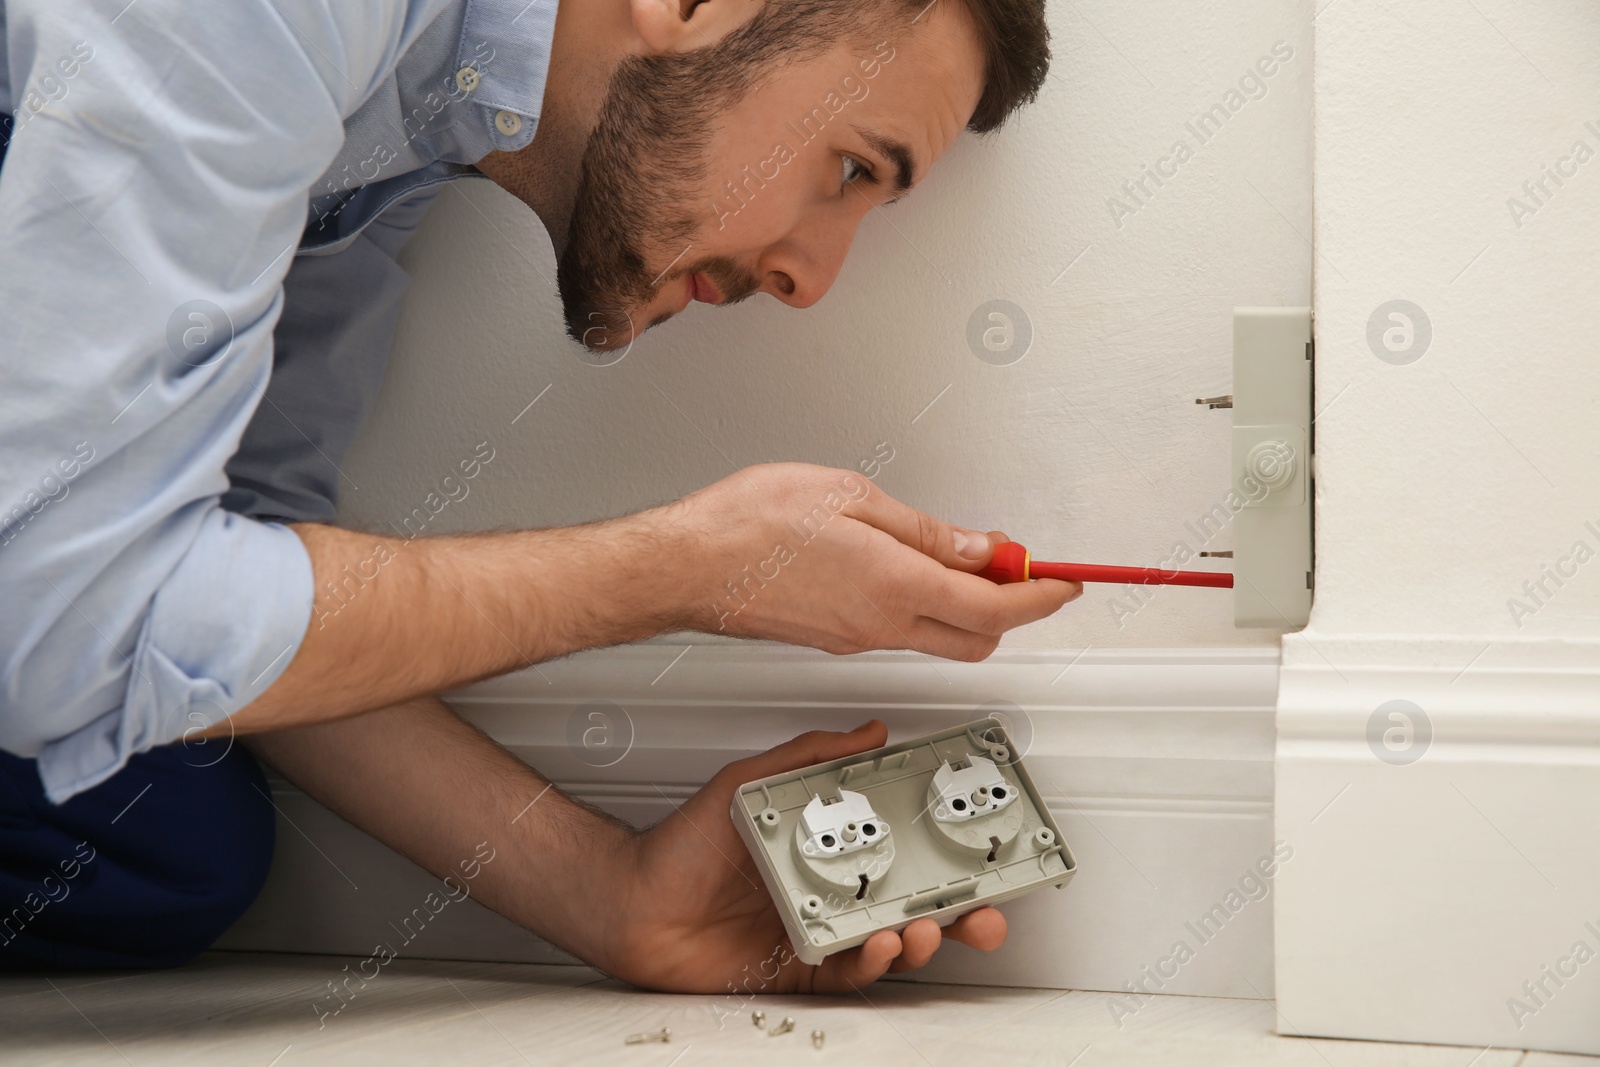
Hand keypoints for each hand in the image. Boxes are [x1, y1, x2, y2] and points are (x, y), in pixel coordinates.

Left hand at [596, 721, 1007, 994]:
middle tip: (987, 911)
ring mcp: (817, 931)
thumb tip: (868, 733)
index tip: (984, 850)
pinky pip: (847, 971)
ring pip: (890, 943)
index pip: (902, 851)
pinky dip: (869, 961)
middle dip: (959, 913)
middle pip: (913, 904)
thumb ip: (809, 757)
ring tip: (928, 924)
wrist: (631, 900)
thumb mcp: (750, 782)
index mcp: (827, 849)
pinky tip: (880, 944)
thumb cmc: (682, 843)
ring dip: (920, 937)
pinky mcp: (797, 968)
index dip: (947, 855)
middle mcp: (830, 892)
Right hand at [666, 463, 1080, 660]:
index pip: (997, 608)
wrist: (687, 566)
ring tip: (966, 556)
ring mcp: (856, 640)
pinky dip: (925, 606)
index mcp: (896, 588)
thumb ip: (925, 531)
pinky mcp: (833, 640)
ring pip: (938, 637)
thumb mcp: (853, 498)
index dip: (1042, 596)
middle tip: (1018, 566)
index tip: (1067, 581)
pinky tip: (910, 569)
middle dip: (1012, 608)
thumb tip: (977, 549)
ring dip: (967, 606)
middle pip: (977, 639)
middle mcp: (882, 626)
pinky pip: (899, 631)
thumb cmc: (751, 525)